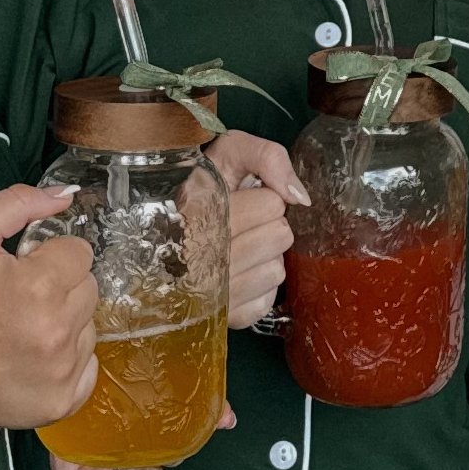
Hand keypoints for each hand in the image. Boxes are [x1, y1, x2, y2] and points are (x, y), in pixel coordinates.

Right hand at [0, 184, 101, 430]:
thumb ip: (18, 204)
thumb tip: (66, 195)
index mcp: (40, 286)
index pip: (80, 254)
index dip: (52, 257)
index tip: (25, 270)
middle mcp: (58, 331)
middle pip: (89, 289)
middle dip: (61, 288)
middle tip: (22, 299)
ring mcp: (62, 370)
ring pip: (90, 327)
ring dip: (66, 323)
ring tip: (24, 328)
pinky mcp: (61, 401)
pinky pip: (89, 366)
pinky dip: (69, 360)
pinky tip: (35, 356)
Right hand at [209, 130, 306, 328]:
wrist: (170, 227)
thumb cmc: (207, 185)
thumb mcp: (231, 152)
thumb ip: (268, 157)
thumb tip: (299, 197)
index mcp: (196, 210)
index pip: (271, 205)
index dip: (265, 198)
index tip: (244, 197)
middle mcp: (196, 257)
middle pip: (279, 237)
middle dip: (271, 225)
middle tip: (245, 222)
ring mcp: (208, 292)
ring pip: (276, 270)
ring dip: (266, 256)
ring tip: (241, 246)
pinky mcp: (222, 317)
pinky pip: (267, 300)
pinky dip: (260, 287)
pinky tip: (239, 272)